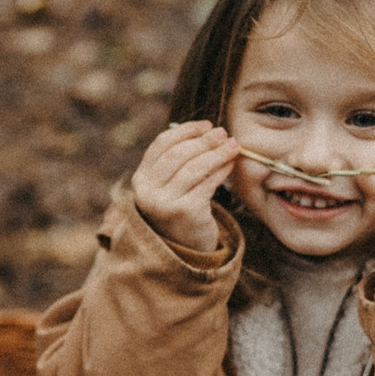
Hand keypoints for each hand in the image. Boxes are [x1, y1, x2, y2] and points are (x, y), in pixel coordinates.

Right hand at [131, 121, 237, 252]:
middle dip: (203, 140)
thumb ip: (178, 162)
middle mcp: (148, 192)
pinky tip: (230, 164)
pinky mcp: (186, 212)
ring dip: (216, 153)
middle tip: (222, 132)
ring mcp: (165, 203)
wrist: (185, 250)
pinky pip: (207, 184)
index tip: (205, 125)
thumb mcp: (169, 187)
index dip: (185, 131)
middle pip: (178, 154)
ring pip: (194, 167)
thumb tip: (209, 131)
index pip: (161, 145)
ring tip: (233, 145)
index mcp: (141, 180)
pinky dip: (221, 170)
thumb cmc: (180, 211)